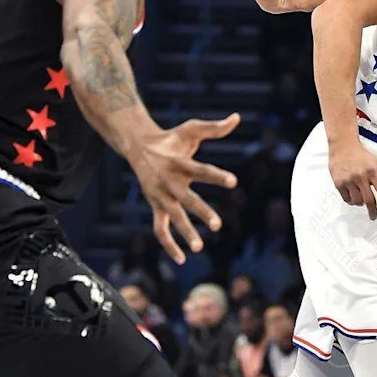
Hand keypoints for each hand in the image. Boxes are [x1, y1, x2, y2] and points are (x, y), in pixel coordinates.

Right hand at [130, 114, 240, 263]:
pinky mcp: (155, 206)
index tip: (234, 182)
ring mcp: (159, 196)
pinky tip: (182, 259)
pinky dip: (168, 245)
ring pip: (171, 218)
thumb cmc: (171, 138)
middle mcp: (168, 181)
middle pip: (185, 199)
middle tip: (217, 225)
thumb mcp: (191, 128)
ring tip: (199, 248)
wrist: (138, 146)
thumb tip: (237, 117)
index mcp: (179, 162)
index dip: (216, 176)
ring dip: (184, 233)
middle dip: (200, 212)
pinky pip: (159, 229)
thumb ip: (215, 127)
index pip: (200, 170)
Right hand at [329, 140, 376, 219]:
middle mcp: (360, 176)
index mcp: (372, 170)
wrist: (343, 147)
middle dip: (373, 211)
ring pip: (357, 202)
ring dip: (361, 203)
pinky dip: (352, 201)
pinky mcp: (338, 183)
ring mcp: (348, 180)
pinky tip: (353, 195)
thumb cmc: (362, 155)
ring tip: (362, 197)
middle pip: (369, 200)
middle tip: (374, 216)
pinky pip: (347, 199)